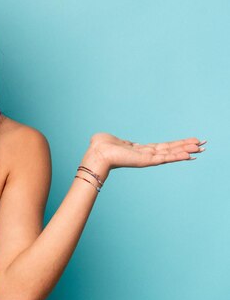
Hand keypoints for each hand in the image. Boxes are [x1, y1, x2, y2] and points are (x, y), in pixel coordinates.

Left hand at [83, 133, 205, 174]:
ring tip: (201, 148)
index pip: (162, 147)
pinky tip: (188, 155)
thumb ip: (115, 139)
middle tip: (202, 144)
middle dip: (186, 147)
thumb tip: (109, 139)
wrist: (97, 153)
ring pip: (170, 154)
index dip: (176, 145)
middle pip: (170, 150)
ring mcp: (146, 158)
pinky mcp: (145, 161)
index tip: (189, 142)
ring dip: (185, 150)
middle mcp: (145, 155)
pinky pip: (164, 158)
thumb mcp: (111, 139)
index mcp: (139, 149)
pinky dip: (177, 156)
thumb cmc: (100, 145)